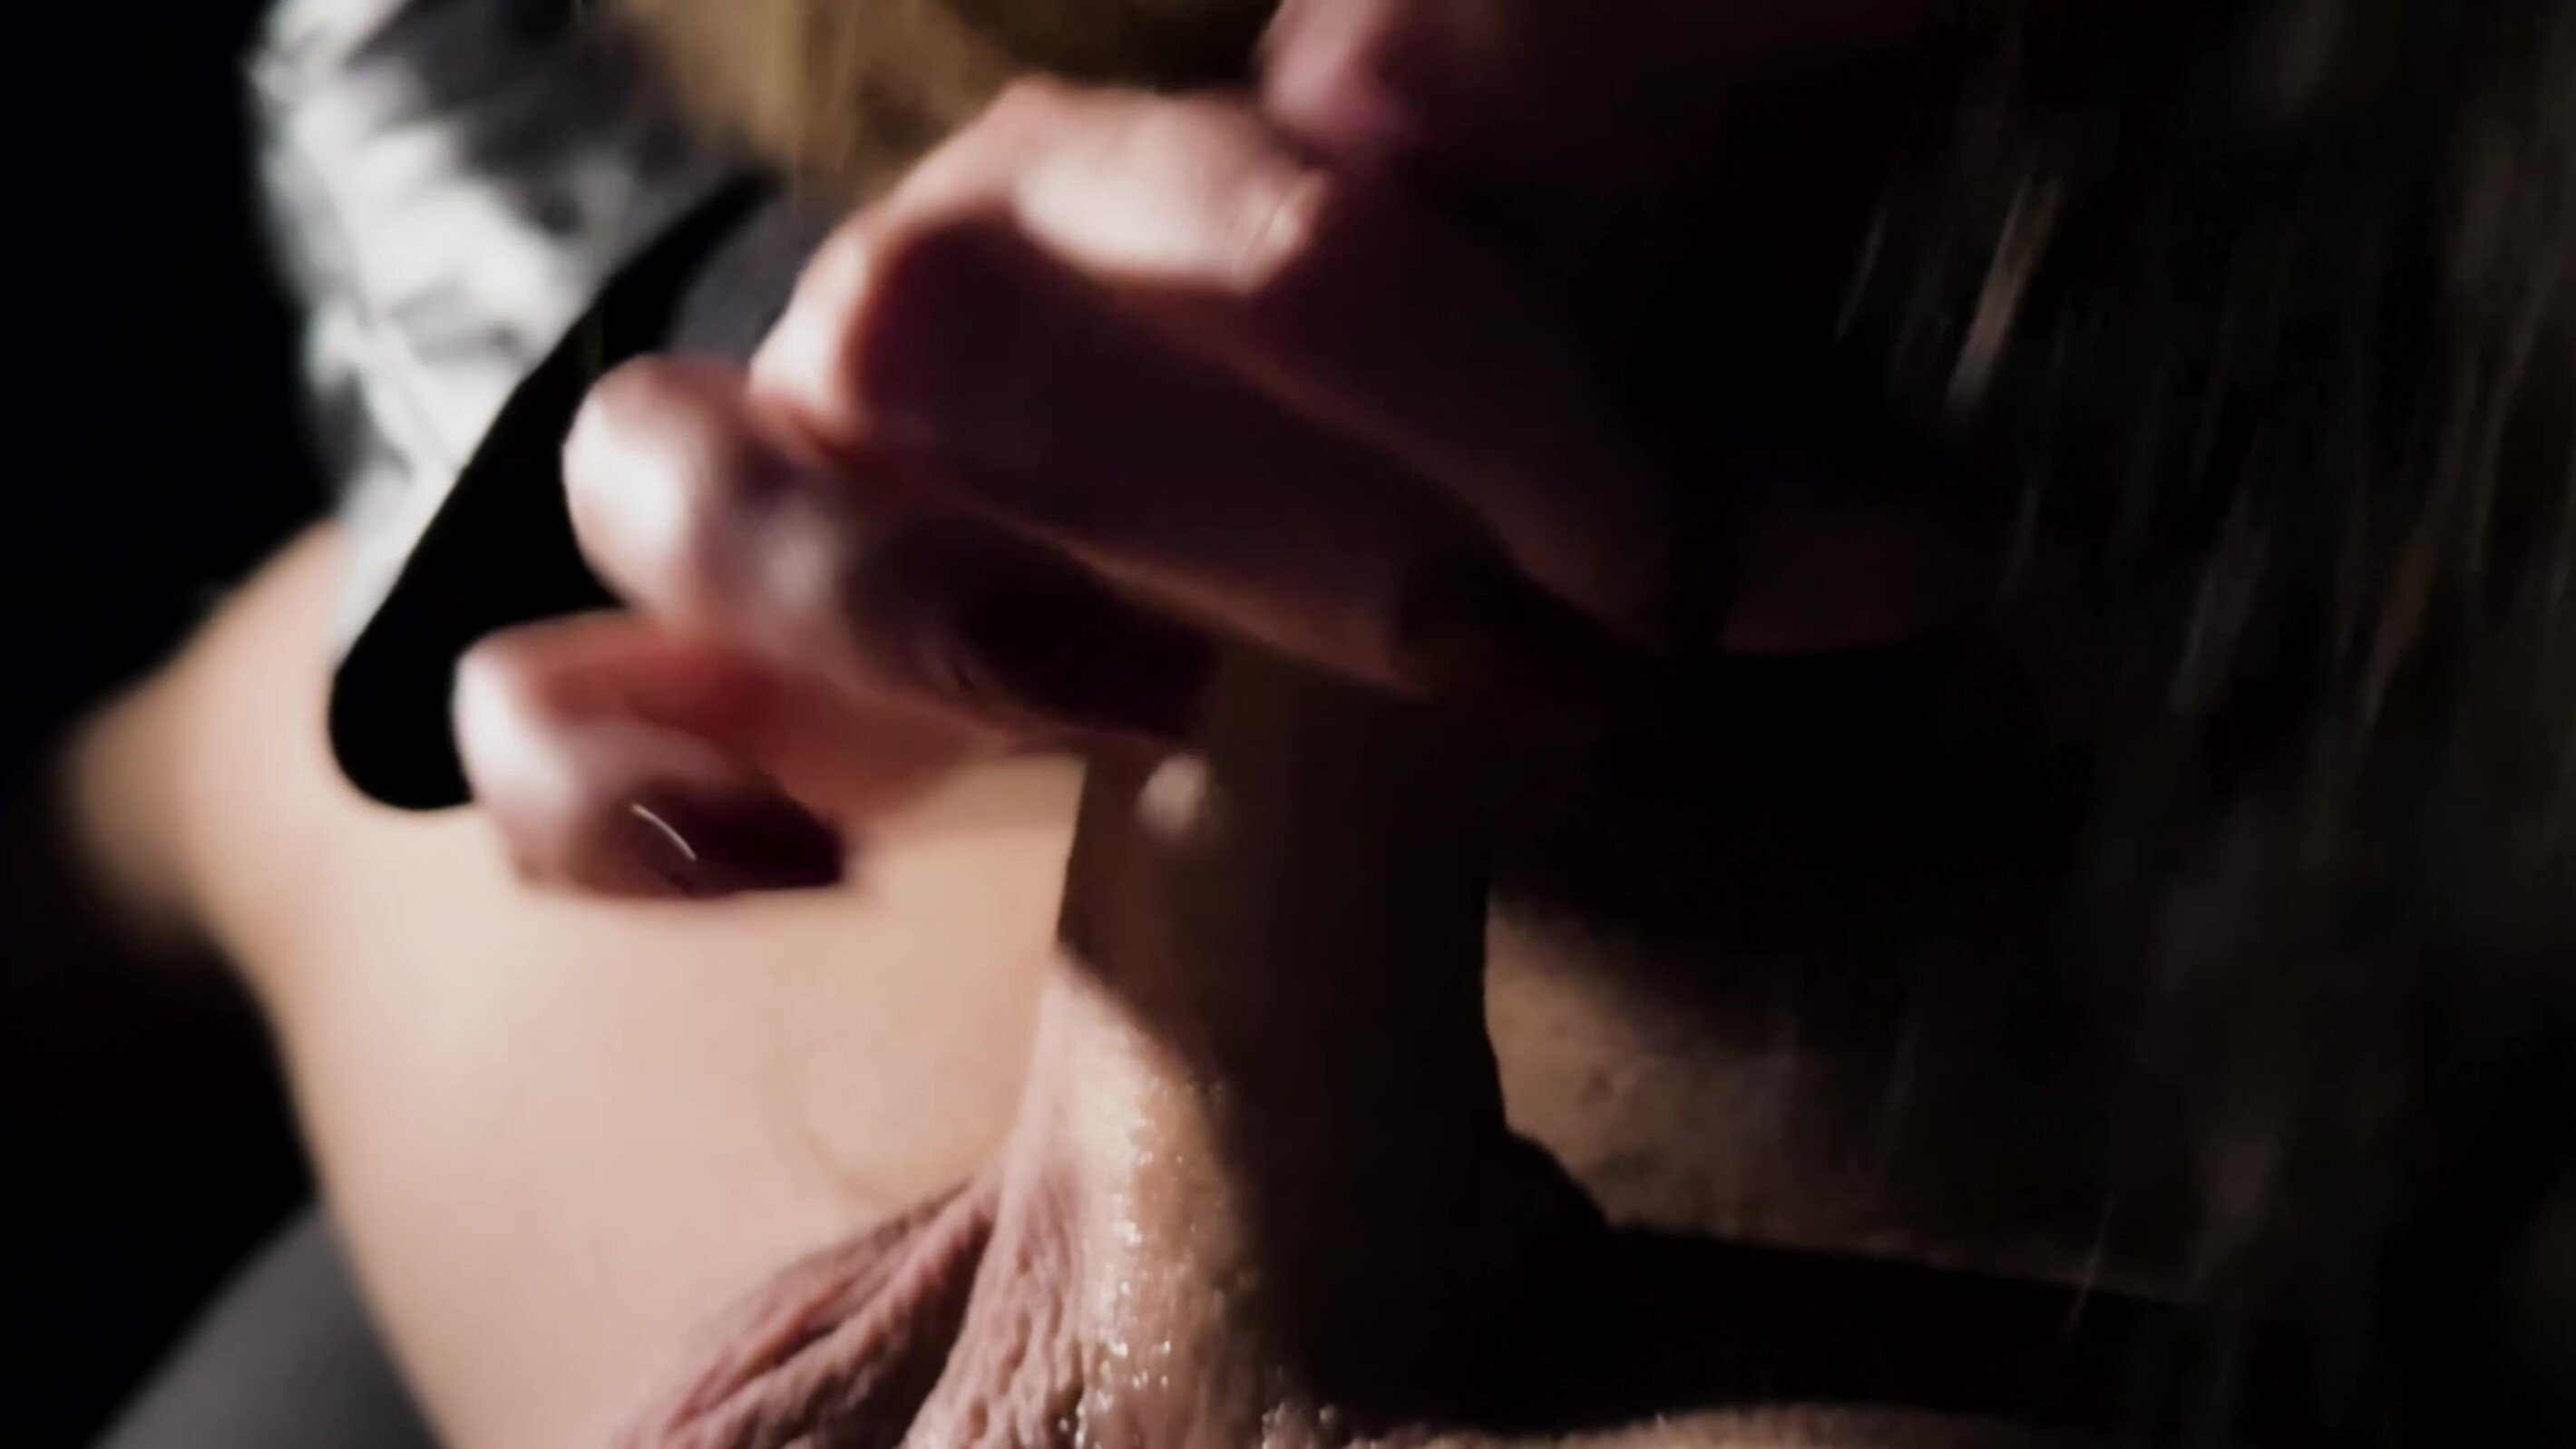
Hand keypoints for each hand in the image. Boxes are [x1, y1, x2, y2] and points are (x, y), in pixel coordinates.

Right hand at [456, 2, 1984, 900]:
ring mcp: (765, 482)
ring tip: (1125, 714)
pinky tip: (801, 872)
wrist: (1082, 464)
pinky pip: (541, 721)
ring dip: (890, 607)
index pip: (1269, 231)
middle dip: (1227, 517)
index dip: (1465, 391)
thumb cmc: (1345, 436)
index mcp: (1127, 192)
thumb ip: (1705, 471)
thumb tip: (1930, 558)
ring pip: (671, 475)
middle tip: (1470, 661)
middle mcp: (910, 303)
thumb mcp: (1540, 426)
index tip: (1639, 572)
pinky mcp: (670, 680)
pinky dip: (627, 804)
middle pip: (946, 337)